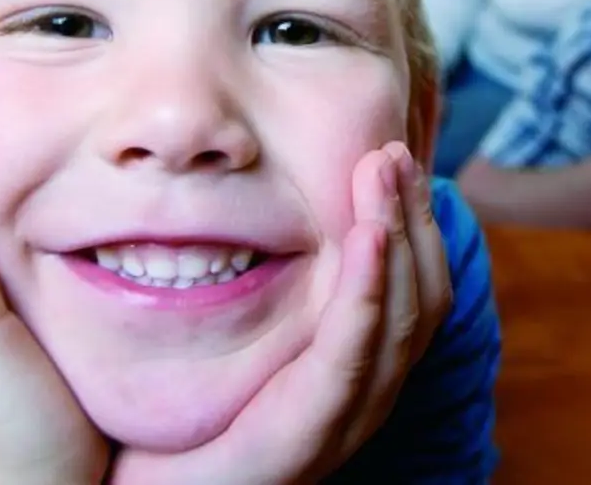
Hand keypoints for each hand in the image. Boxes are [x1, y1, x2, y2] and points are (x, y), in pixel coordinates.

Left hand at [109, 142, 451, 484]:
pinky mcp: (302, 440)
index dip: (414, 222)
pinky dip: (369, 292)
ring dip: (397, 236)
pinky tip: (367, 236)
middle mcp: (359, 400)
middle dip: (413, 216)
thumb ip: (245, 273)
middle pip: (423, 298)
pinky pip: (351, 356)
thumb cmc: (167, 417)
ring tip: (382, 172)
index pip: (414, 290)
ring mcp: (337, 425)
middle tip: (393, 150)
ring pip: (401, 321)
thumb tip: (246, 194)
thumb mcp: (223, 329)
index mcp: (352, 372)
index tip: (393, 155)